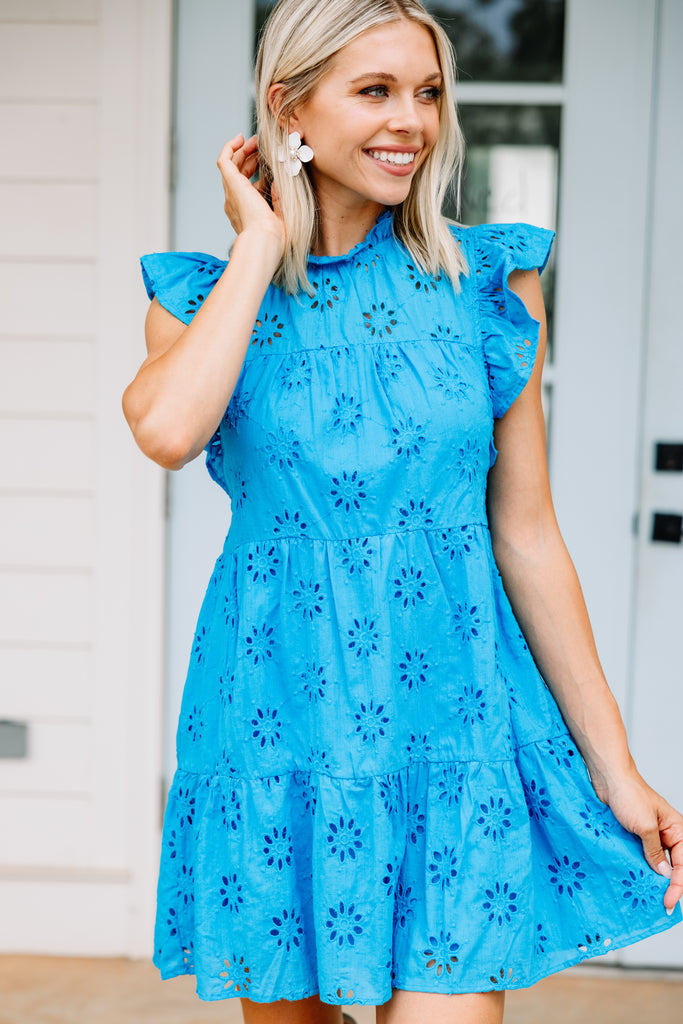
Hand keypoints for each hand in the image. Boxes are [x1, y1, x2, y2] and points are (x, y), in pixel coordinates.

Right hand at [216, 134, 284, 253]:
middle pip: (239, 173)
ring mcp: (231, 192)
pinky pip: (225, 160)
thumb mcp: (281, 216)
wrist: (264, 240)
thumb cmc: (275, 237)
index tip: (267, 163)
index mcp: (246, 212)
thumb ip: (280, 200)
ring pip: (232, 165)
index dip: (257, 172)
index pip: (249, 187)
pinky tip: (241, 138)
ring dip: (243, 150)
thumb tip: (279, 181)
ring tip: (254, 140)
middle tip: (261, 146)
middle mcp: (235, 202)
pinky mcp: (230, 183)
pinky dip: (231, 147)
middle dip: (250, 158)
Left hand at [602, 770, 682, 910]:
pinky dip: (637, 866)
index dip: (677, 885)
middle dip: (667, 885)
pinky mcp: (633, 834)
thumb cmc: (629, 793)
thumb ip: (654, 851)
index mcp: (676, 829)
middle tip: (659, 903)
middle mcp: (666, 833)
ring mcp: (649, 834)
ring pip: (655, 862)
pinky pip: (639, 855)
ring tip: (646, 895)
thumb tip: (664, 874)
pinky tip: (633, 878)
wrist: (607, 778)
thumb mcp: (645, 826)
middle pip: (672, 866)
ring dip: (650, 877)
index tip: (668, 901)